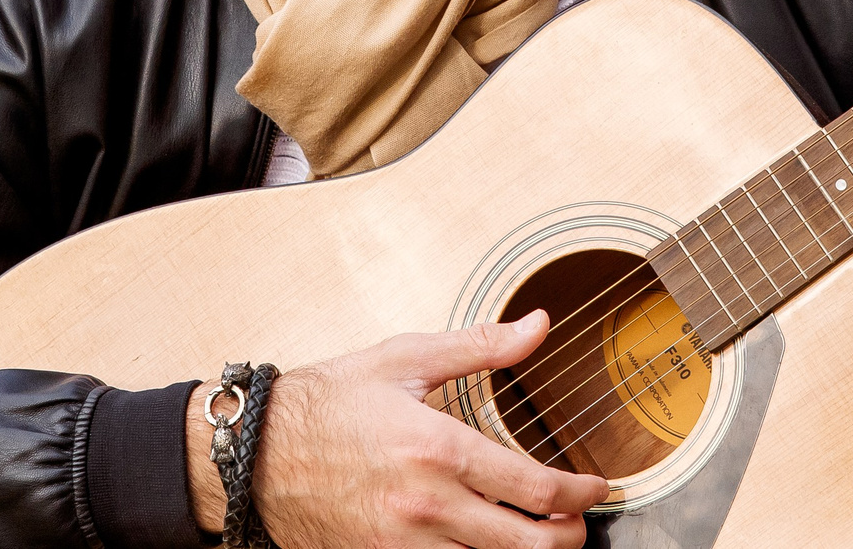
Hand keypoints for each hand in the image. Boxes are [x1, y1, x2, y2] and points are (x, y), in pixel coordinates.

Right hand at [188, 312, 608, 547]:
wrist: (257, 452)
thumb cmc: (329, 401)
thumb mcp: (406, 358)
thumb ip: (482, 346)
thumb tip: (539, 326)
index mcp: (438, 448)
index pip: (534, 488)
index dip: (579, 494)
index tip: (595, 487)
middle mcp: (427, 505)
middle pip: (528, 547)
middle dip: (568, 538)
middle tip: (578, 522)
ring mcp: (405, 543)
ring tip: (542, 537)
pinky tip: (487, 542)